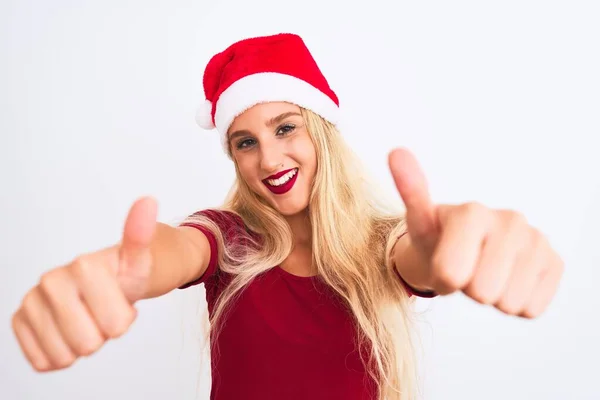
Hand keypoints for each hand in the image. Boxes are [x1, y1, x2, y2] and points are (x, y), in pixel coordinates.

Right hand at [11, 196, 157, 371]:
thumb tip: (148, 201)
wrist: (113, 277)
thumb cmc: (129, 271)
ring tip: (91, 317)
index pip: (115, 326)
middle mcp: (50, 281)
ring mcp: (32, 301)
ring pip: (65, 356)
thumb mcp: (142, 259)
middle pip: (88, 344)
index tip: (123, 297)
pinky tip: (71, 330)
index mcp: (82, 266)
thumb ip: (141, 235)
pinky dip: (63, 354)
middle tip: (107, 309)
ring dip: (84, 343)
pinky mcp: (20, 320)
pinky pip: (44, 361)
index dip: (125, 319)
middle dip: (105, 332)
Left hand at [388, 148, 563, 317]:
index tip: (442, 260)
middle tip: (465, 268)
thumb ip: (410, 192)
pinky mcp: (555, 262)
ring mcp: (536, 240)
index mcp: (473, 212)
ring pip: (508, 303)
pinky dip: (515, 304)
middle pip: (481, 292)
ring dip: (491, 298)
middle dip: (467, 288)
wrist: (463, 249)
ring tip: (483, 272)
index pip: (450, 274)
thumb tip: (396, 152)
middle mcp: (511, 219)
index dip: (442, 278)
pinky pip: (532, 308)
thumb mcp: (418, 222)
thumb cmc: (438, 237)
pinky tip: (507, 280)